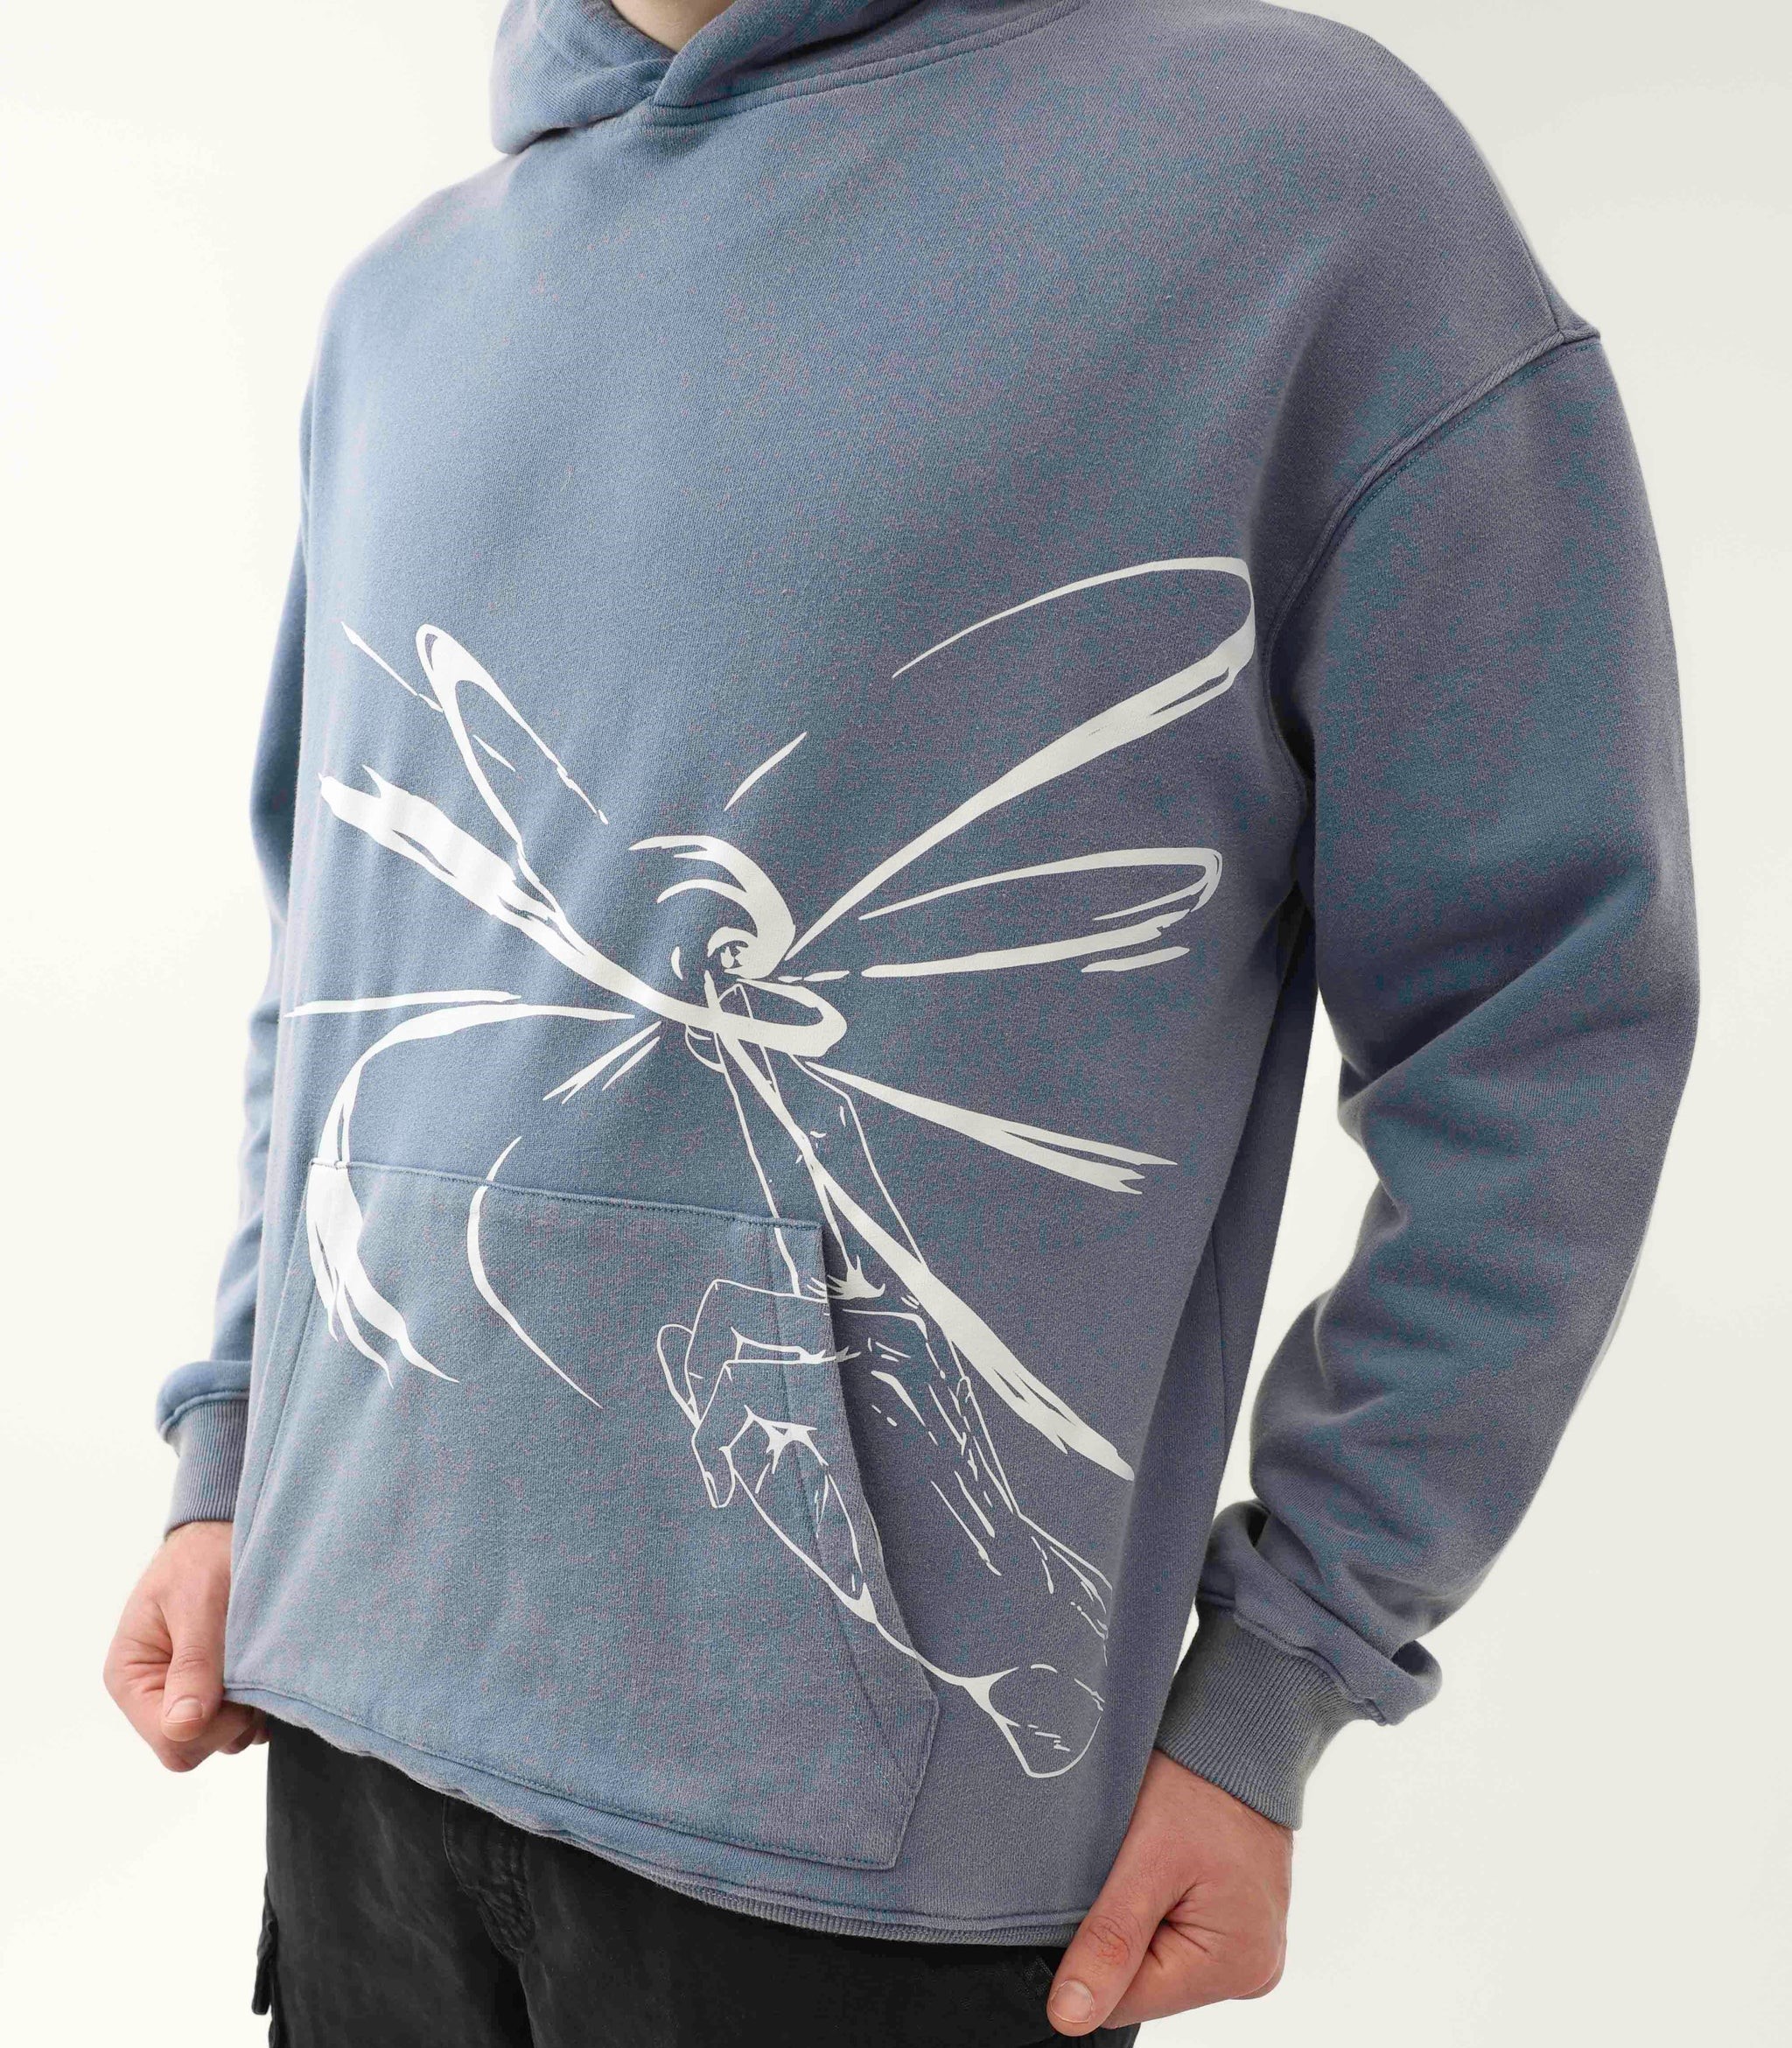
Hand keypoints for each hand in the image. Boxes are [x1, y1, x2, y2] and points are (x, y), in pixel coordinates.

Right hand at [103, 1520, 264, 1769]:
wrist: (222, 1534)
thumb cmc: (203, 1559)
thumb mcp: (199, 1604)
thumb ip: (193, 1664)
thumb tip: (182, 1726)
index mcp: (130, 1677)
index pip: (171, 1742)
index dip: (213, 1725)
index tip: (239, 1686)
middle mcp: (150, 1695)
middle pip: (194, 1748)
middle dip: (230, 1718)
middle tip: (250, 1669)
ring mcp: (181, 1696)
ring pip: (219, 1740)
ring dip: (245, 1710)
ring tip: (253, 1661)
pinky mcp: (210, 1693)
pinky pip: (235, 1726)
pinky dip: (254, 1706)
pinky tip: (259, 1669)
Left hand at [1048, 1748, 1291, 2033]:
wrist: (1237, 1735)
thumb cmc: (1198, 1784)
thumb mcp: (1145, 1859)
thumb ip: (1109, 1943)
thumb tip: (1070, 2019)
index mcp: (1236, 1966)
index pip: (1126, 2002)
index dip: (1094, 1953)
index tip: (1098, 1892)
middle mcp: (1252, 1970)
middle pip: (1145, 1984)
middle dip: (1121, 1932)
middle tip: (1128, 1869)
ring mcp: (1249, 1947)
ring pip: (1158, 1960)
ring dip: (1138, 1918)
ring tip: (1148, 1862)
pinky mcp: (1238, 1924)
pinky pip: (1178, 1936)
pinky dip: (1157, 1907)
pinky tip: (1162, 1868)